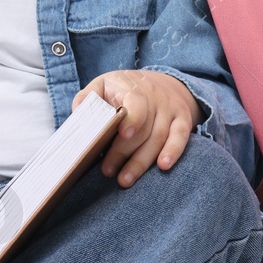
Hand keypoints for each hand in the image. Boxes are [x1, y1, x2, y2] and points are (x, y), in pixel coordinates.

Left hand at [73, 70, 199, 186]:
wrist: (162, 82)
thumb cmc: (123, 90)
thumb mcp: (104, 85)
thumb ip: (89, 97)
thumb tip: (78, 113)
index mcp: (132, 87)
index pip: (137, 102)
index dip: (132, 118)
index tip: (123, 134)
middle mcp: (155, 97)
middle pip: (143, 128)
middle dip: (124, 152)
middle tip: (108, 171)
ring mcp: (171, 109)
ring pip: (159, 137)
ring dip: (142, 161)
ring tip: (125, 179)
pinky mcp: (183, 120)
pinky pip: (181, 137)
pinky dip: (173, 151)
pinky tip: (164, 166)